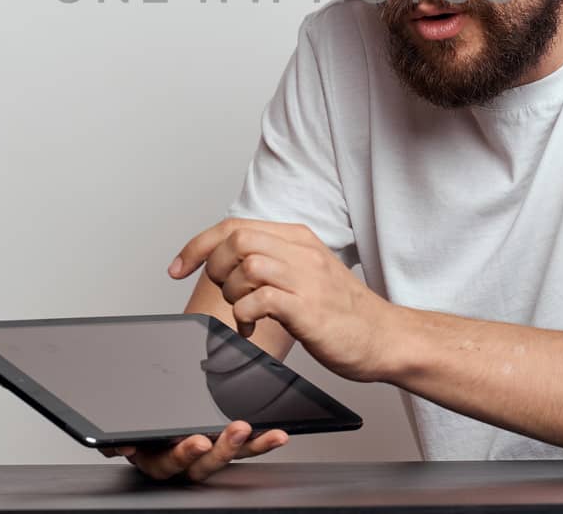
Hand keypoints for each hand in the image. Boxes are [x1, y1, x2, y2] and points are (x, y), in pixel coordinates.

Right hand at [98, 420, 287, 481]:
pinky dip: (261, 444)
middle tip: (237, 429)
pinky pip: (245, 450)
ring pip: (226, 458)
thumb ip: (115, 442)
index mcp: (156, 458)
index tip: (198, 441)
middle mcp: (183, 464)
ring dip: (247, 446)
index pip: (169, 462)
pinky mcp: (223, 450)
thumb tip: (118, 446)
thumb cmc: (137, 430)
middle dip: (222, 448)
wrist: (146, 427)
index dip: (184, 454)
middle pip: (204, 464)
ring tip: (264, 433)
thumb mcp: (122, 434)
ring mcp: (205, 458)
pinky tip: (277, 436)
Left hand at [168, 218, 397, 382]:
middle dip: (214, 267)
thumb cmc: (343, 312)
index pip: (235, 225)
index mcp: (299, 239)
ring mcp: (306, 278)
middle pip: (237, 239)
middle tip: (224, 293)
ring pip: (246, 264)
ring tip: (243, 311)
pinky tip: (252, 328)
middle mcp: (302, 251)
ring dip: (232, 291)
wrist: (385, 337)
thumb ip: (274, 261)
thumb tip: (230, 263)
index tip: (177, 267)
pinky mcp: (308, 308)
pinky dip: (245, 314)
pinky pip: (260, 299)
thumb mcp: (306, 273)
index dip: (198, 245)